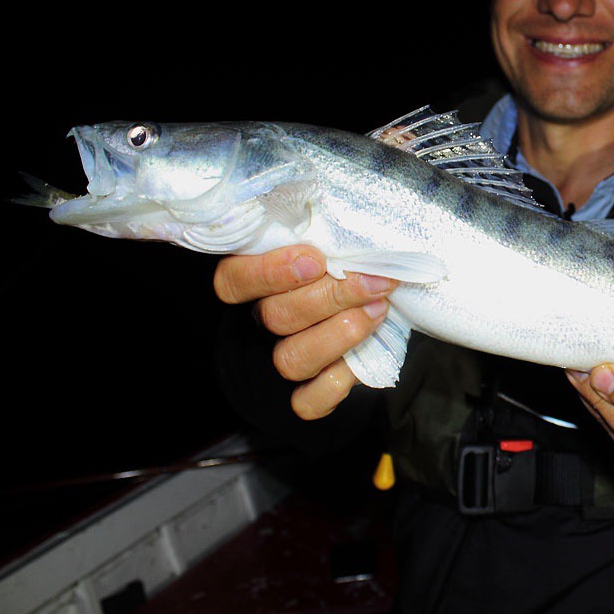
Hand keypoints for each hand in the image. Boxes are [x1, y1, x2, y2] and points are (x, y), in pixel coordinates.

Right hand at [213, 245, 396, 420]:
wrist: (356, 324)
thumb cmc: (341, 274)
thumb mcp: (327, 247)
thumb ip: (323, 234)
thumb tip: (347, 211)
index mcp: (253, 287)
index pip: (234, 280)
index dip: (270, 272)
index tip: (316, 259)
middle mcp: (256, 328)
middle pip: (275, 317)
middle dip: (331, 297)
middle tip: (374, 282)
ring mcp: (275, 366)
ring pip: (291, 359)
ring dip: (341, 333)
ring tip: (378, 309)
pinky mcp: (299, 401)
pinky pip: (309, 402)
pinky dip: (340, 381)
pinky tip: (365, 355)